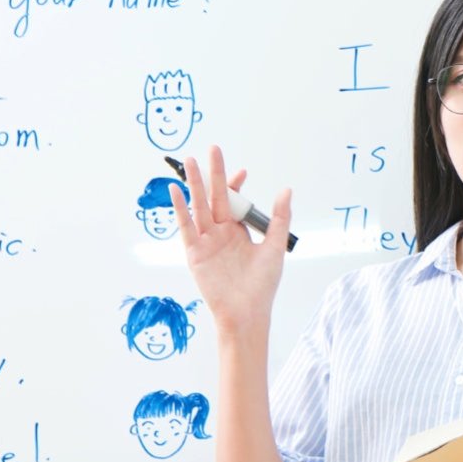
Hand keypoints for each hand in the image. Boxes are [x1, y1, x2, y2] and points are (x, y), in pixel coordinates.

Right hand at [170, 145, 292, 332]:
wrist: (247, 312)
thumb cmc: (262, 285)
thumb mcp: (274, 246)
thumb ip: (279, 218)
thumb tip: (286, 190)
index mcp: (238, 232)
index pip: (234, 201)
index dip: (236, 185)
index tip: (242, 171)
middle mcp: (220, 234)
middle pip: (214, 197)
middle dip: (213, 174)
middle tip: (213, 149)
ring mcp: (206, 242)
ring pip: (199, 206)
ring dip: (194, 184)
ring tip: (189, 161)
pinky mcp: (195, 253)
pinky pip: (186, 227)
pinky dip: (180, 209)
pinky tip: (176, 191)